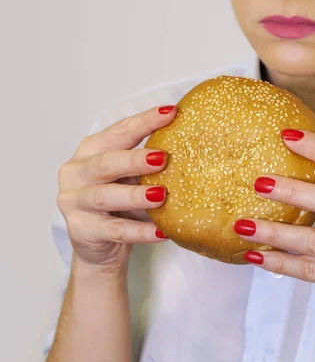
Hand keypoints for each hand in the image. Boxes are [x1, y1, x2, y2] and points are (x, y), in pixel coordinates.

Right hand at [56, 105, 176, 268]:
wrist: (100, 248)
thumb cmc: (119, 206)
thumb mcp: (132, 179)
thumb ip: (149, 164)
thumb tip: (192, 146)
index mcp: (91, 151)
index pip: (119, 132)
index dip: (144, 122)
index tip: (171, 112)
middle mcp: (77, 172)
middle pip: (106, 162)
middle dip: (135, 159)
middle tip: (163, 158)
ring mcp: (75, 202)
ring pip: (106, 196)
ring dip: (135, 195)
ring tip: (161, 195)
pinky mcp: (82, 230)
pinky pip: (116, 230)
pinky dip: (140, 231)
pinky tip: (161, 232)